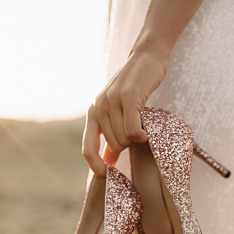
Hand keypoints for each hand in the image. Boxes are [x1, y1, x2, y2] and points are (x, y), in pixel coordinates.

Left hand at [82, 49, 167, 175]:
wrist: (146, 57)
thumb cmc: (134, 88)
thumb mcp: (117, 112)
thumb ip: (111, 135)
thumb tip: (108, 162)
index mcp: (93, 113)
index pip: (87, 147)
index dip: (95, 165)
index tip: (106, 176)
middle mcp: (99, 107)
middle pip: (113, 146)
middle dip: (127, 146)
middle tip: (136, 131)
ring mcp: (112, 102)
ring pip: (124, 139)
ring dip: (136, 138)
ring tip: (141, 124)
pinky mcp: (129, 98)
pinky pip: (132, 131)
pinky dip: (140, 137)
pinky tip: (145, 133)